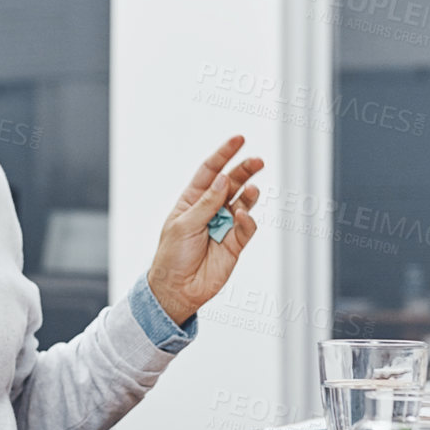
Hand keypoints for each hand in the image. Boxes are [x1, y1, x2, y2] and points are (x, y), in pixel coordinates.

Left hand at [145, 135, 262, 325]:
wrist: (177, 289)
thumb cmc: (172, 256)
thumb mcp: (183, 225)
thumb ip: (206, 203)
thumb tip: (223, 179)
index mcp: (192, 201)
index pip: (210, 171)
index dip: (224, 155)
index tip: (239, 139)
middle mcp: (210, 209)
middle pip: (231, 183)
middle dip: (244, 170)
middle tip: (257, 161)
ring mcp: (224, 225)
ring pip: (242, 203)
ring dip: (248, 194)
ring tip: (250, 190)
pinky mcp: (235, 244)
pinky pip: (247, 227)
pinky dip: (247, 221)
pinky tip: (242, 218)